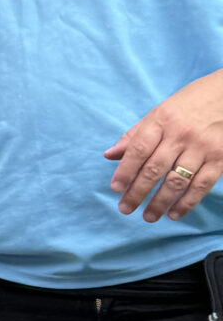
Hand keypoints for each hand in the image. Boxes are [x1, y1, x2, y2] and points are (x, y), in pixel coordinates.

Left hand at [104, 69, 222, 219]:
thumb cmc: (191, 103)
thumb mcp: (160, 112)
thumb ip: (135, 135)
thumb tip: (109, 155)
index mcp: (162, 120)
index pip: (138, 150)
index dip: (125, 171)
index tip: (115, 188)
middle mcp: (181, 135)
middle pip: (154, 169)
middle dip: (137, 192)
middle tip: (125, 209)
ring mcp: (202, 147)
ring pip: (177, 181)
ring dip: (160, 203)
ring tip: (148, 217)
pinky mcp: (220, 158)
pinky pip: (201, 185)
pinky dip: (186, 203)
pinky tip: (174, 214)